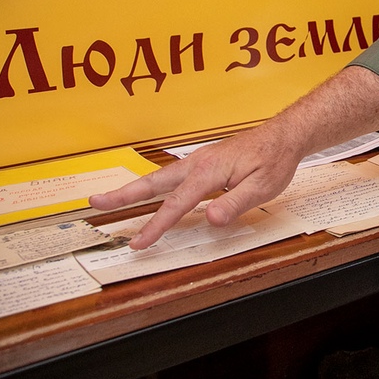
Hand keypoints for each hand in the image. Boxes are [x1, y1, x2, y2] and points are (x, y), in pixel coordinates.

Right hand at [89, 122, 301, 249]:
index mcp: (209, 172)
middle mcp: (198, 164)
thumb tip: (210, 219)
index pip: (177, 204)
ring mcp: (198, 161)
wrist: (283, 136)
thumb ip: (235, 203)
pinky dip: (151, 183)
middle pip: (154, 182)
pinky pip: (171, 175)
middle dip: (124, 194)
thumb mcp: (262, 187)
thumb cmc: (274, 160)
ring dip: (133, 188)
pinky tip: (146, 191)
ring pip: (159, 177)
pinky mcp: (202, 162)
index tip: (138, 242)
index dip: (156, 225)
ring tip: (108, 199)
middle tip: (95, 202)